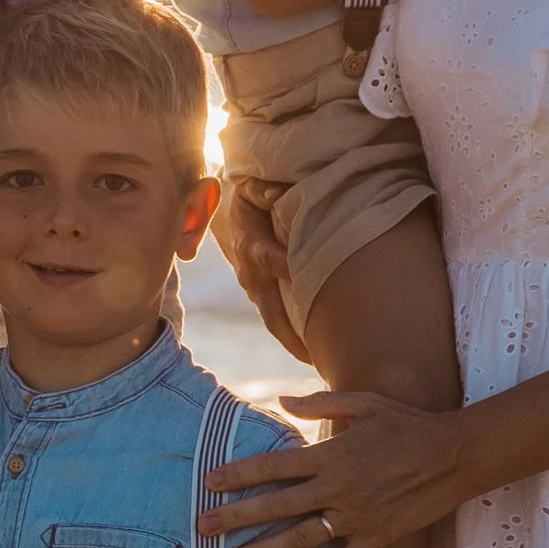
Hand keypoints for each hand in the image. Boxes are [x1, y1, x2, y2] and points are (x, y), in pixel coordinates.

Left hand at [201, 389, 472, 547]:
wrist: (455, 455)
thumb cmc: (408, 424)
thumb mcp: (364, 404)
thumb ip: (320, 404)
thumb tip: (281, 402)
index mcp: (331, 455)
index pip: (274, 466)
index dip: (239, 474)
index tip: (209, 482)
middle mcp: (338, 488)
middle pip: (277, 506)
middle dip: (236, 518)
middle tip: (202, 529)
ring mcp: (357, 516)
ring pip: (301, 539)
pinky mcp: (377, 537)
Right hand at [211, 177, 313, 366]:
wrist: (232, 210)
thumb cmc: (251, 195)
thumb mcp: (252, 185)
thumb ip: (263, 189)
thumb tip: (277, 195)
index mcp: (250, 244)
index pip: (267, 259)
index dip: (285, 267)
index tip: (304, 279)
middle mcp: (250, 273)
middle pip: (269, 308)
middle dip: (290, 333)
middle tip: (313, 355)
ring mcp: (255, 288)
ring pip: (273, 319)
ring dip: (292, 341)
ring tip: (316, 361)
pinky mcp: (263, 295)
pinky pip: (277, 319)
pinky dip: (292, 336)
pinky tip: (313, 352)